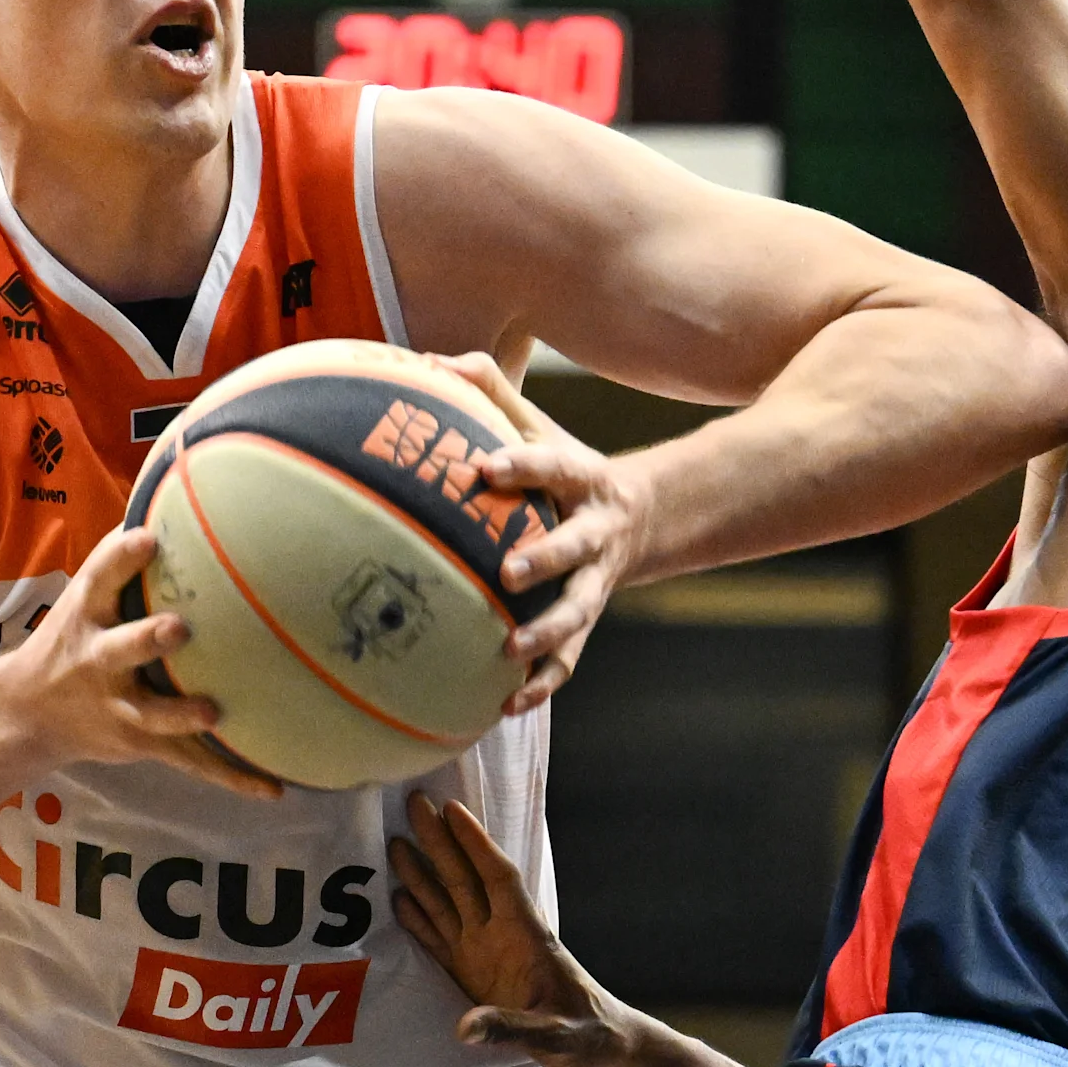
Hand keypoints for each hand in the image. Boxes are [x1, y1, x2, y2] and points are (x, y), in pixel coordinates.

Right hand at [0, 523, 278, 799]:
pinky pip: (192, 762)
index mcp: (88, 615)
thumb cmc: (77, 638)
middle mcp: (99, 661)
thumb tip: (176, 491)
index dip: (122, 558)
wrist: (30, 714)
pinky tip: (275, 789)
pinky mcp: (144, 743)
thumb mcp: (87, 597)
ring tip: (214, 711)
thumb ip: (124, 559)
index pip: (99, 578)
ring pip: (153, 714)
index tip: (149, 538)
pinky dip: (233, 777)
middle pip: (122, 649)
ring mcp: (121, 707)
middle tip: (177, 629)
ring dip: (181, 714)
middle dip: (147, 640)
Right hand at [390, 791, 635, 1066]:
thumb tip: (464, 1028)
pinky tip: (398, 899)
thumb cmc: (587, 1035)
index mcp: (527, 937)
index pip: (499, 879)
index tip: (453, 810)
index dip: (477, 845)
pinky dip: (419, 920)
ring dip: (423, 874)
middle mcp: (502, 935)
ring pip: (449, 903)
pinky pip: (440, 939)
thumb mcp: (556, 1036)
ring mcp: (484, 952)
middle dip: (441, 842)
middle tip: (414, 802)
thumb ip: (511, 1027)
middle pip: (466, 879)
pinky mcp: (472, 974)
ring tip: (395, 842)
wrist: (598, 1047)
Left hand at [425, 352, 648, 713]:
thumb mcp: (540, 426)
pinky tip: (505, 706)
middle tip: (508, 571)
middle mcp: (593, 533)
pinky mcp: (586, 620)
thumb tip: (429, 360)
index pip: (552, 466)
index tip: (485, 466)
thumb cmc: (563, 469)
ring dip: (548, 635)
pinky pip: (568, 660)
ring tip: (510, 652)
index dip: (522, 464)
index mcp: (580, 479)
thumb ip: (490, 391)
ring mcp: (594, 582)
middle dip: (546, 559)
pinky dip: (541, 685)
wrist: (638, 518)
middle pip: (574, 547)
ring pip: (577, 612)